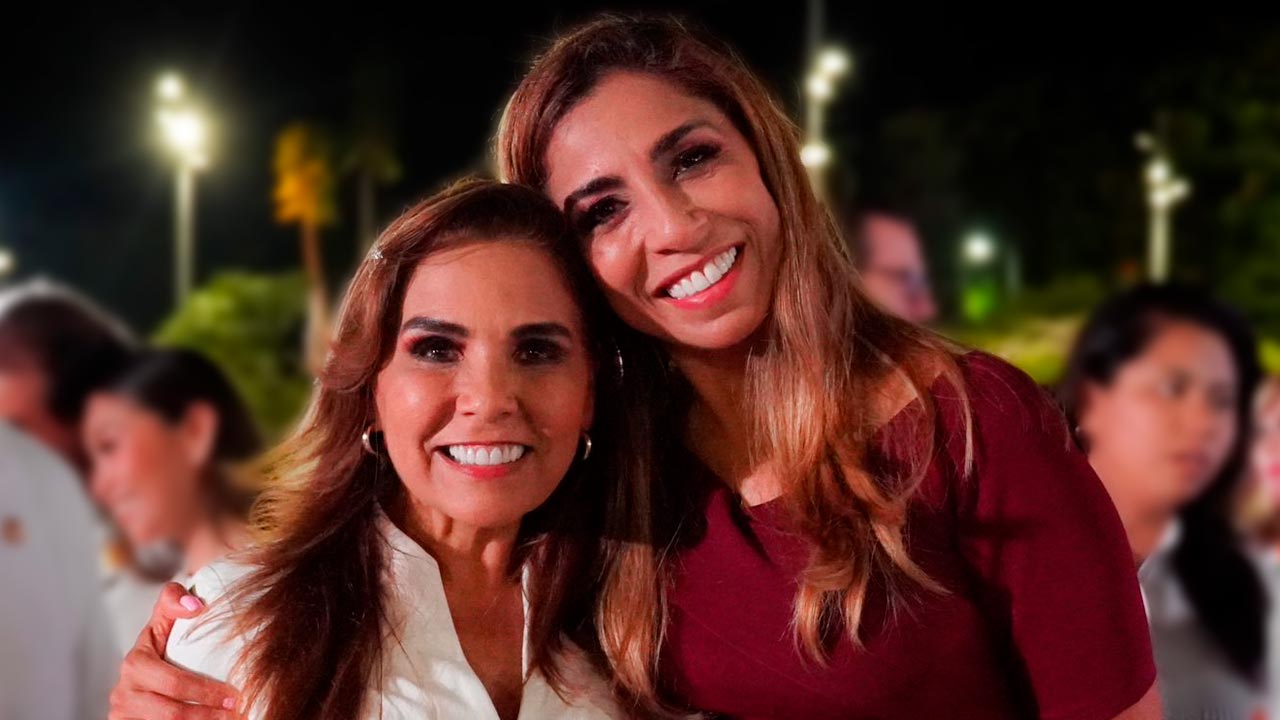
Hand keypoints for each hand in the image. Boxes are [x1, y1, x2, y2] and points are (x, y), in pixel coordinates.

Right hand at [108, 582, 242, 719]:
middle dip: (208, 714)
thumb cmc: (160, 648)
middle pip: (173, 713)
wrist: (141, 678)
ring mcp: (123, 715)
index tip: (234, 694)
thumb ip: (173, 601)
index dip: (206, 691)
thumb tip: (196, 605)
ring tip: (228, 719)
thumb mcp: (162, 622)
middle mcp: (123, 693)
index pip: (174, 683)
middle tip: (236, 709)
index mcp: (135, 664)